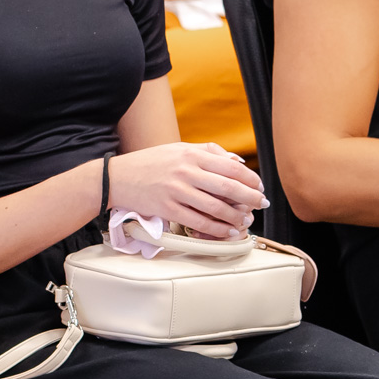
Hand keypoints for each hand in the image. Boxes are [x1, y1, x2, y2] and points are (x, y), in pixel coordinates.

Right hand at [108, 142, 266, 238]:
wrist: (117, 178)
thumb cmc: (150, 163)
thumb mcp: (178, 148)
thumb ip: (208, 152)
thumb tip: (236, 162)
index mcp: (190, 155)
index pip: (231, 167)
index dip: (250, 178)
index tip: (258, 186)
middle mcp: (185, 172)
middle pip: (228, 188)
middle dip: (250, 198)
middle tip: (261, 204)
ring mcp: (176, 192)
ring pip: (216, 208)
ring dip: (236, 216)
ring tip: (245, 219)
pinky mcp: (168, 209)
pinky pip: (200, 223)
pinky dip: (218, 229)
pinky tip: (228, 230)